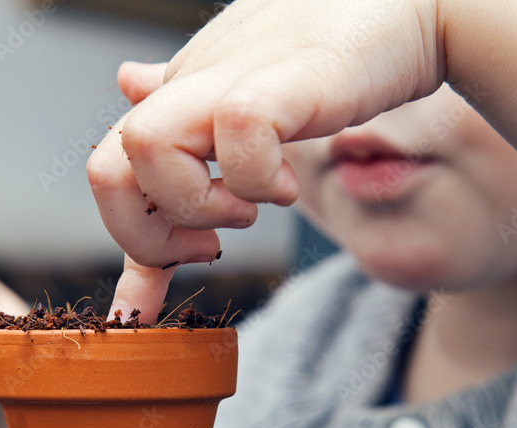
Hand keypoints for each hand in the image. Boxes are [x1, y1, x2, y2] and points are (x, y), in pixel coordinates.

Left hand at [88, 0, 442, 321]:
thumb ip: (190, 109)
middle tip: (209, 246)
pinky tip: (288, 182)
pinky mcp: (277, 81)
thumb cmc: (334, 53)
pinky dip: (258, 179)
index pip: (115, 172)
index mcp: (180, 97)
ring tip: (250, 208)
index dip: (126, 247)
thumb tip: (127, 83)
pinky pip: (235, 136)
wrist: (412, 7)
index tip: (141, 309)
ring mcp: (226, 79)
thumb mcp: (248, 93)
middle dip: (147, 238)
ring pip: (145, 147)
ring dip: (197, 205)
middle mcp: (189, 86)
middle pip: (103, 169)